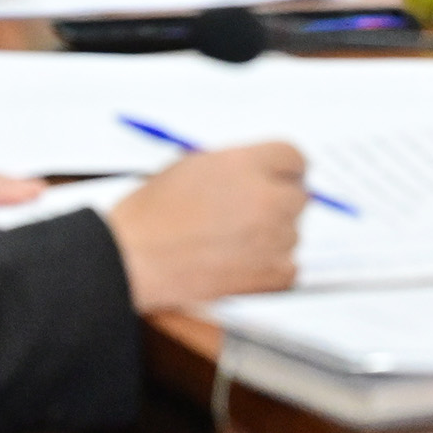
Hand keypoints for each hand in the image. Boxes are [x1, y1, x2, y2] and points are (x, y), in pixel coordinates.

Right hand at [105, 143, 306, 307]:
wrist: (134, 258)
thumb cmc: (152, 213)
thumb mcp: (191, 166)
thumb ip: (234, 166)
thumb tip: (258, 174)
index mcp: (246, 165)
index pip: (293, 157)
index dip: (285, 169)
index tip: (281, 177)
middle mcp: (265, 198)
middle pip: (298, 195)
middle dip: (279, 201)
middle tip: (251, 212)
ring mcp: (270, 238)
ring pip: (293, 232)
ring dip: (273, 235)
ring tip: (235, 241)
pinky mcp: (266, 275)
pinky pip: (290, 267)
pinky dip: (274, 267)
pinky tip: (246, 264)